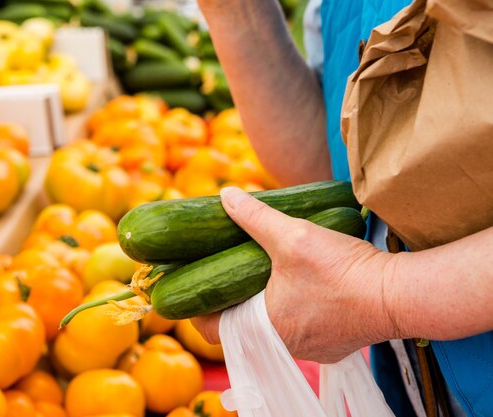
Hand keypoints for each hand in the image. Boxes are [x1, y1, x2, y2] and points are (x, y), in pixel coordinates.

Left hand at [191, 187, 400, 362]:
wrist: (400, 295)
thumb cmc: (343, 271)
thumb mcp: (293, 236)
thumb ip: (255, 216)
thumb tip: (226, 195)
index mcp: (264, 328)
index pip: (211, 328)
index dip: (197, 307)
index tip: (194, 285)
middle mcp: (284, 346)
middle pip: (241, 326)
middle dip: (233, 301)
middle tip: (226, 273)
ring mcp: (311, 348)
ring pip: (273, 327)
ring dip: (264, 304)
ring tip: (260, 274)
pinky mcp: (333, 343)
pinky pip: (301, 328)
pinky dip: (294, 309)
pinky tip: (299, 286)